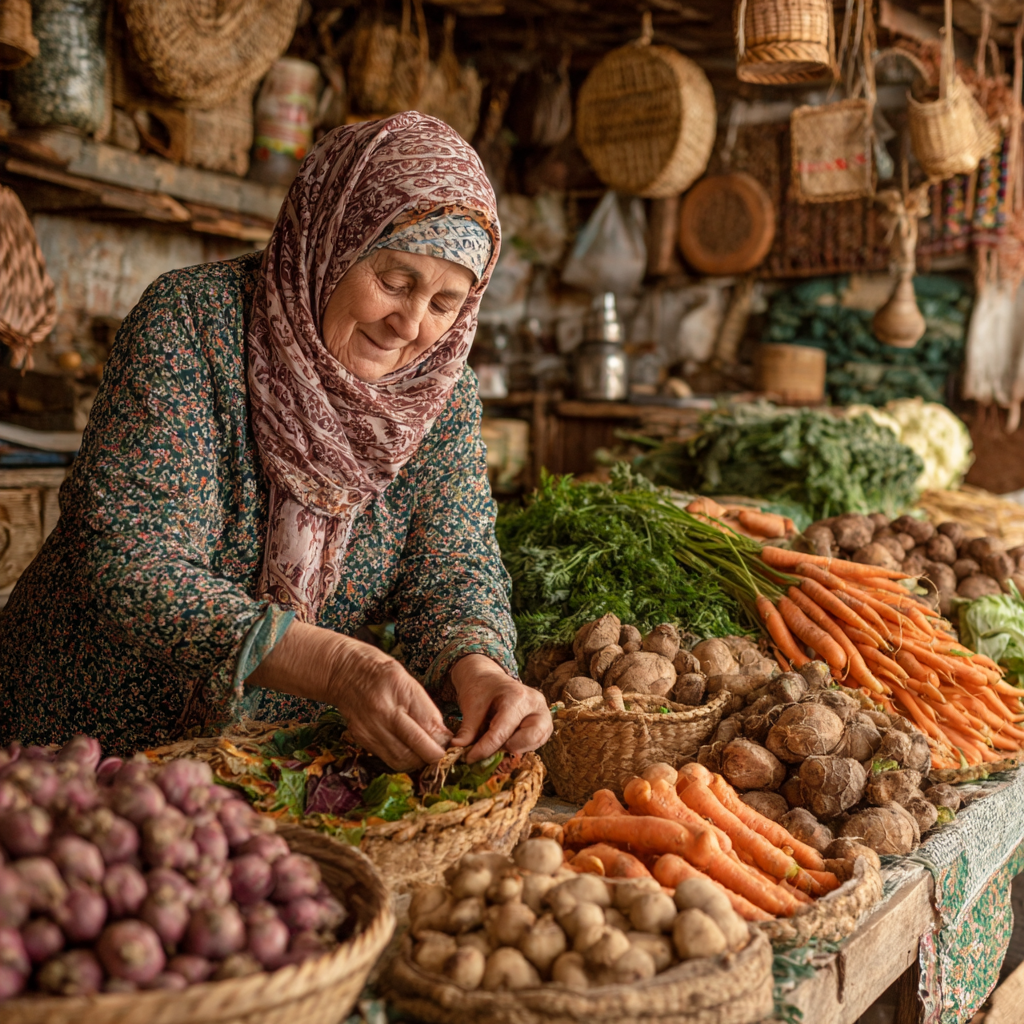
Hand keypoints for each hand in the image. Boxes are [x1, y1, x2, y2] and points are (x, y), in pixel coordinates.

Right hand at [327, 639, 452, 770]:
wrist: (341, 670)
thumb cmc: (380, 671)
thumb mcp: (409, 681)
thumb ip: (426, 709)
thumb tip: (444, 736)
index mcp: (399, 691)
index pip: (429, 726)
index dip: (444, 741)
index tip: (453, 745)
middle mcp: (383, 712)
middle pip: (416, 747)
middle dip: (434, 756)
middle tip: (444, 755)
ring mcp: (370, 728)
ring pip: (402, 759)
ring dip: (419, 761)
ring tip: (427, 755)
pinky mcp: (361, 739)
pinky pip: (387, 758)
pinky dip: (403, 760)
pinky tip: (409, 753)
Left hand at [449, 654, 550, 762]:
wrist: (490, 678)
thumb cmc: (482, 688)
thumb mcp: (471, 705)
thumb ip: (467, 729)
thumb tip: (457, 749)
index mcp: (517, 697)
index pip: (502, 732)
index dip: (484, 749)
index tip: (469, 758)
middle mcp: (536, 704)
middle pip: (529, 738)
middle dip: (507, 747)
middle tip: (489, 746)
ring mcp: (544, 713)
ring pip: (536, 742)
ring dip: (515, 748)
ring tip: (496, 742)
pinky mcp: (545, 723)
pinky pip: (537, 742)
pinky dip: (521, 746)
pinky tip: (505, 741)